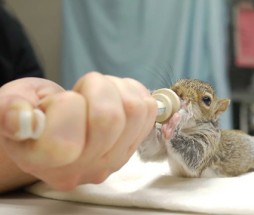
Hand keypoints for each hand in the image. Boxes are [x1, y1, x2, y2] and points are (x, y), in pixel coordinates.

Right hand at [0, 72, 156, 189]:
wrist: (55, 125)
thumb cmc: (32, 113)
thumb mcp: (9, 106)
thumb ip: (10, 111)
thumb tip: (22, 120)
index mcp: (44, 162)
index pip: (65, 142)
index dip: (65, 107)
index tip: (57, 101)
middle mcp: (84, 168)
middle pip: (108, 120)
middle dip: (95, 88)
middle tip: (81, 89)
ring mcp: (113, 159)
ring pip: (134, 110)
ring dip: (116, 87)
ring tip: (99, 91)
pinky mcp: (134, 144)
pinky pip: (148, 109)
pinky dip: (134, 90)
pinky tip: (115, 94)